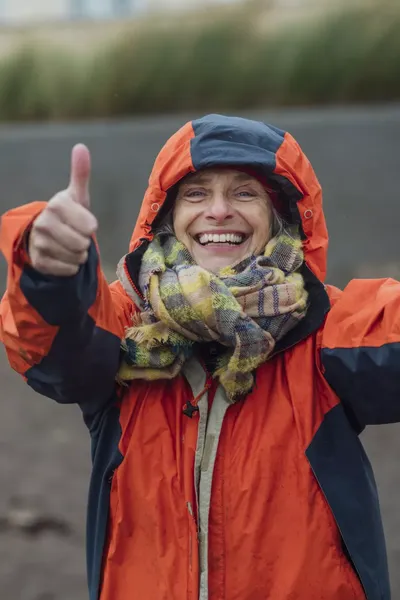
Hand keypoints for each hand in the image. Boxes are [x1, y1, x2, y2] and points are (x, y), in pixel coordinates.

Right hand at [29, 144, 97, 275]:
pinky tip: (64, 257)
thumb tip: (81, 147)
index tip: (84, 223)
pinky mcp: (39, 261)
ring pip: (76, 258)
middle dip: (85, 242)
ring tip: (70, 245)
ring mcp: (39, 243)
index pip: (90, 226)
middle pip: (82, 244)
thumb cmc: (68, 214)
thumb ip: (80, 174)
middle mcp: (44, 223)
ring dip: (79, 255)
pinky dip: (71, 267)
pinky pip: (68, 270)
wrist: (46, 235)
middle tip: (77, 235)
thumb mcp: (77, 196)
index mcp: (57, 205)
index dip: (90, 227)